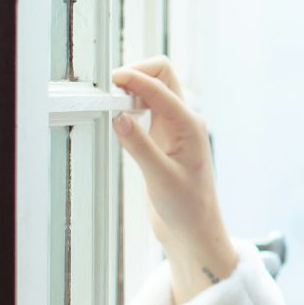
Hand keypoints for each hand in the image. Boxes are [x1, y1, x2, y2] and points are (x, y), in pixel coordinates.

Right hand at [110, 56, 226, 254]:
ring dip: (132, 89)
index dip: (135, 78)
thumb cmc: (187, 208)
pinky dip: (130, 106)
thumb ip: (139, 146)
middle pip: (162, 77)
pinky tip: (117, 118)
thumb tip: (118, 117)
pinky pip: (145, 110)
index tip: (111, 80)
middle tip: (110, 89)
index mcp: (190, 125)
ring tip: (110, 101)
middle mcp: (184, 122)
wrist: (194, 230)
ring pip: (153, 91)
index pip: (160, 88)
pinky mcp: (162, 139)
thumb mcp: (160, 177)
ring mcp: (173, 129)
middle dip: (136, 74)